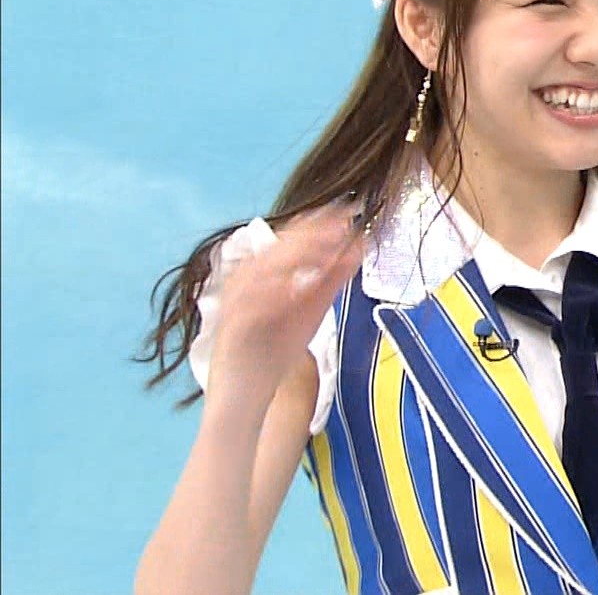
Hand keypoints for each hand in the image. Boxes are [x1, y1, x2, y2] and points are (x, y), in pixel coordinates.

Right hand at [206, 202, 365, 401]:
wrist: (247, 391)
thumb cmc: (276, 348)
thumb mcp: (311, 308)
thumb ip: (331, 279)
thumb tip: (358, 247)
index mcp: (265, 273)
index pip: (291, 240)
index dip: (319, 224)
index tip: (348, 213)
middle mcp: (247, 280)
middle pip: (278, 248)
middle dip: (311, 234)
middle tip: (342, 222)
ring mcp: (236, 301)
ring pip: (263, 269)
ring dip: (295, 255)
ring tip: (325, 247)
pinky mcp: (231, 324)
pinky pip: (250, 303)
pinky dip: (272, 292)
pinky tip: (295, 285)